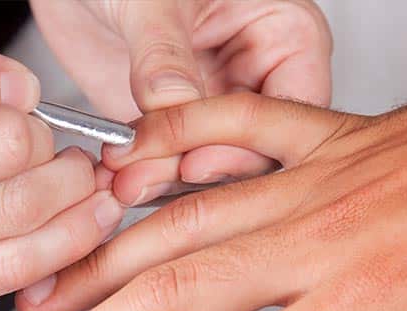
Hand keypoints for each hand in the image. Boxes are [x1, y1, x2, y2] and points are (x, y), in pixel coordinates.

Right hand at [0, 6, 123, 310]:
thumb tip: (6, 76)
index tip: (14, 90)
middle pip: (0, 142)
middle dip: (45, 133)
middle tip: (46, 136)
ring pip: (21, 205)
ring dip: (73, 184)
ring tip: (79, 173)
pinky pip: (15, 267)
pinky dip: (70, 236)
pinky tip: (86, 216)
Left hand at [30, 0, 331, 204]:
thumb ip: (165, 53)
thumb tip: (174, 105)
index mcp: (282, 32)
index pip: (290, 108)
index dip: (248, 145)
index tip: (196, 162)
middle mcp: (254, 72)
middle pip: (253, 147)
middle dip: (198, 170)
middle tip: (150, 179)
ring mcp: (212, 98)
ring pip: (208, 161)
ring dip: (165, 179)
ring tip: (125, 181)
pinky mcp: (172, 119)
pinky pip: (170, 160)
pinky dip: (145, 172)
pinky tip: (117, 177)